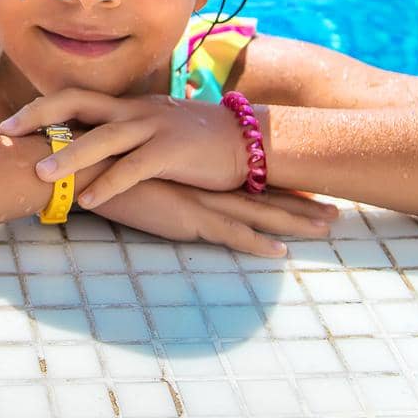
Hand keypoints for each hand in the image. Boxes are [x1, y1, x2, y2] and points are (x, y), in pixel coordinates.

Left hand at [0, 87, 253, 208]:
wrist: (244, 141)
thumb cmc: (193, 141)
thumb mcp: (151, 130)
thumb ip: (120, 136)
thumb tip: (82, 152)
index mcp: (124, 106)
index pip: (73, 97)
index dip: (39, 108)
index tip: (9, 124)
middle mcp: (132, 111)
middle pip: (76, 103)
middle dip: (39, 116)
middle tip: (7, 133)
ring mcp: (152, 129)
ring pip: (102, 138)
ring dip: (69, 156)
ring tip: (42, 175)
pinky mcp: (171, 152)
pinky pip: (134, 168)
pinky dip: (109, 185)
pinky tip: (89, 201)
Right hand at [85, 175, 337, 257]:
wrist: (82, 164)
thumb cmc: (102, 167)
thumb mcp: (137, 173)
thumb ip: (153, 178)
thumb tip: (159, 185)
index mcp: (195, 174)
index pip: (246, 183)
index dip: (278, 190)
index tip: (308, 193)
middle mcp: (203, 184)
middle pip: (262, 196)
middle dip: (301, 206)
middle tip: (335, 213)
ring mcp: (198, 200)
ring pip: (258, 213)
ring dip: (294, 221)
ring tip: (327, 227)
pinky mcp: (185, 217)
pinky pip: (230, 235)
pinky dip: (256, 243)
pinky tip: (280, 252)